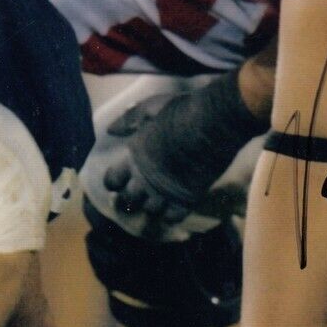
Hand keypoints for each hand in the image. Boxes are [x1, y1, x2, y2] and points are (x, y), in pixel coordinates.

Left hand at [100, 93, 203, 230]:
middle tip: (142, 190)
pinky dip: (172, 214)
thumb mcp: (151, 108)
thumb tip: (110, 130)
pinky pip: (172, 218)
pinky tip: (176, 203)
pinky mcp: (187, 198)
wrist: (215, 123)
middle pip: (129, 200)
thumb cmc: (183, 112)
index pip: (112, 181)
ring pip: (150, 211)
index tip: (122, 178)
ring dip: (153, 205)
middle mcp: (146, 179)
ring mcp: (166, 191)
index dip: (115, 181)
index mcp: (135, 158)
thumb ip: (129, 119)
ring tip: (161, 197)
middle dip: (133, 196)